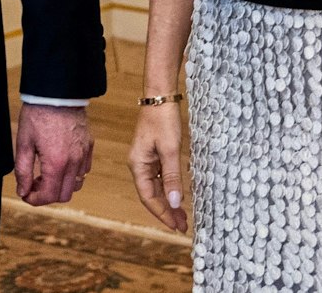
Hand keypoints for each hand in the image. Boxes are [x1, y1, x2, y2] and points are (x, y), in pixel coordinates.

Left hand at [14, 103, 92, 204]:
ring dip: (61, 185)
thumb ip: (23, 170)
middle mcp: (74, 162)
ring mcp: (84, 154)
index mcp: (56, 162)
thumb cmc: (38, 114)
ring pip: (77, 184)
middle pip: (64, 195)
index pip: (48, 195)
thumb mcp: (24, 143)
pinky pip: (85, 170)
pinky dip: (73, 174)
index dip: (35, 200)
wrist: (57, 92)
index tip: (26, 194)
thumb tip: (23, 191)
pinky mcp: (89, 146)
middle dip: (47, 195)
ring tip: (47, 174)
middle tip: (34, 184)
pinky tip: (60, 163)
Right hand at [127, 100, 188, 231]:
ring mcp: (146, 160)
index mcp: (138, 165)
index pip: (148, 197)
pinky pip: (160, 178)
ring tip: (182, 216)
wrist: (160, 97)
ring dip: (168, 202)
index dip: (162, 213)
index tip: (176, 226)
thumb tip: (175, 202)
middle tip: (183, 225)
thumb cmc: (163, 120)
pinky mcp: (153, 155)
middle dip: (166, 211)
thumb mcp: (170, 150)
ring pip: (156, 188)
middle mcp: (139, 165)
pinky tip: (178, 195)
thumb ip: (172, 177)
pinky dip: (169, 189)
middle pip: (151, 195)